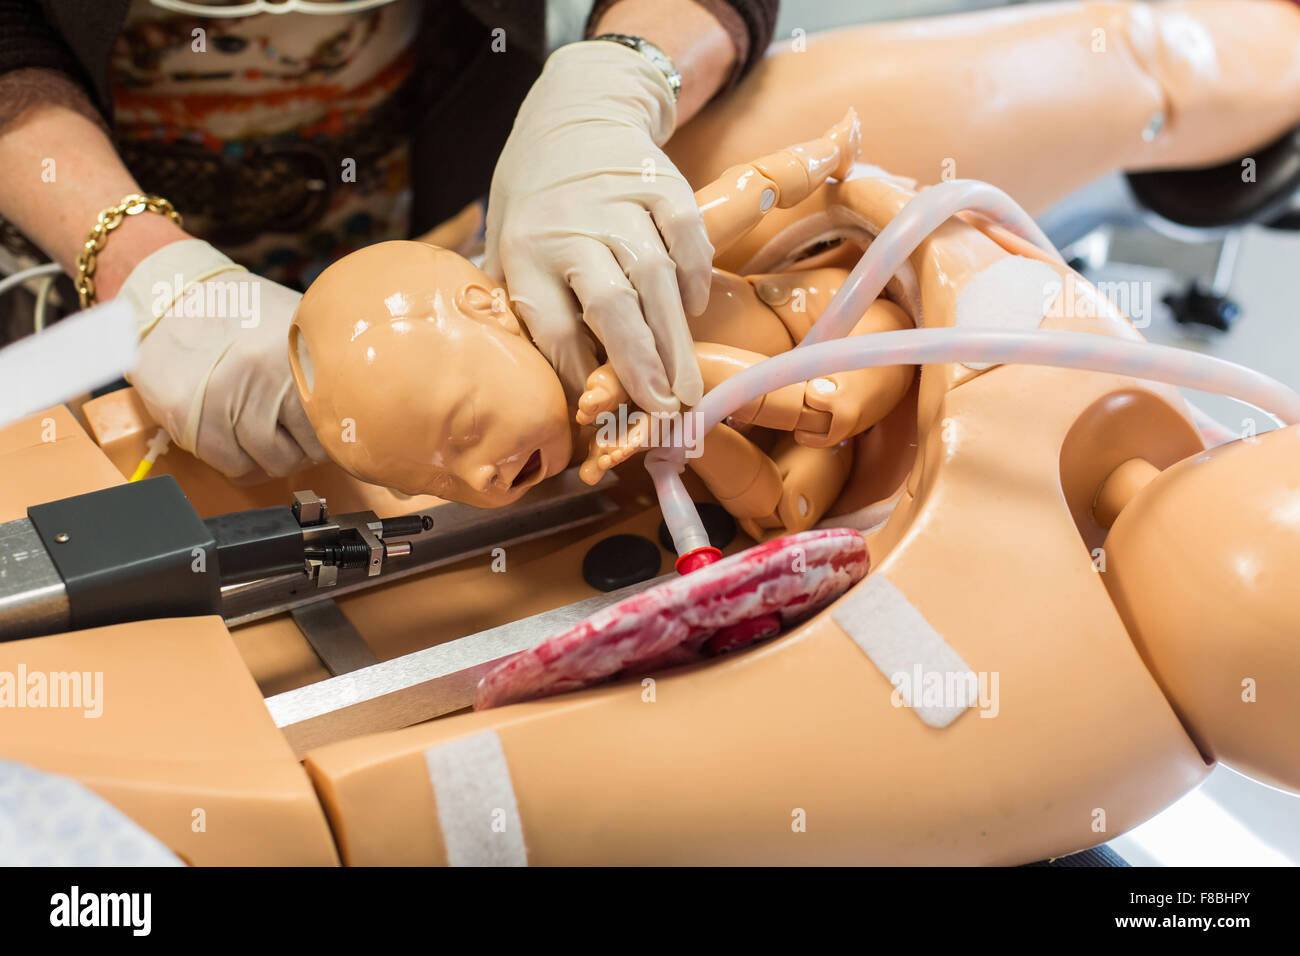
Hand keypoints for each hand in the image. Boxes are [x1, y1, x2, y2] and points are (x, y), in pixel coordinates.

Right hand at [117, 239, 326, 477]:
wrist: (169, 293)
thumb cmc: (238, 312)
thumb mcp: (293, 324)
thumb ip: (323, 362)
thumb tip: (358, 408)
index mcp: (299, 353)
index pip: (338, 419)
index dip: (337, 433)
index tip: (331, 433)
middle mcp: (267, 376)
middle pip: (310, 448)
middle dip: (307, 448)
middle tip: (296, 436)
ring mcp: (228, 398)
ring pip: (274, 462)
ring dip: (274, 456)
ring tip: (265, 433)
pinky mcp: (190, 416)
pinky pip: (234, 465)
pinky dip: (241, 461)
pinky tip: (238, 438)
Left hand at [484, 41, 711, 414]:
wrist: (577, 109)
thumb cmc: (540, 198)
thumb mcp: (510, 244)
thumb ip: (525, 304)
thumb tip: (549, 385)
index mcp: (525, 247)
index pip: (552, 323)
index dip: (575, 373)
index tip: (594, 410)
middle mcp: (571, 224)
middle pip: (610, 304)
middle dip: (638, 365)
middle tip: (660, 410)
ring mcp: (620, 200)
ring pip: (653, 278)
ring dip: (673, 339)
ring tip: (685, 387)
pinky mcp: (662, 182)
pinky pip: (686, 237)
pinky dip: (694, 277)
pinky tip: (694, 310)